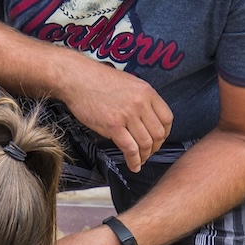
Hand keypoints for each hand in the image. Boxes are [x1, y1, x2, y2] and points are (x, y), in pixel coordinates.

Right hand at [56, 58, 172, 171]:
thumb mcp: (128, 83)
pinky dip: (134, 161)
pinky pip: (130, 149)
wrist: (76, 78)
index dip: (165, 133)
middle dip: (155, 147)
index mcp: (146, 92)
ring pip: (145, 143)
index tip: (159, 139)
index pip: (167, 118)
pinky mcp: (113, 126)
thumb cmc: (97, 79)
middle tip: (149, 152)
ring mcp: (127, 115)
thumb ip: (140, 98)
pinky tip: (133, 165)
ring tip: (140, 160)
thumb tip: (145, 116)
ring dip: (144, 156)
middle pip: (158, 133)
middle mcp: (140, 104)